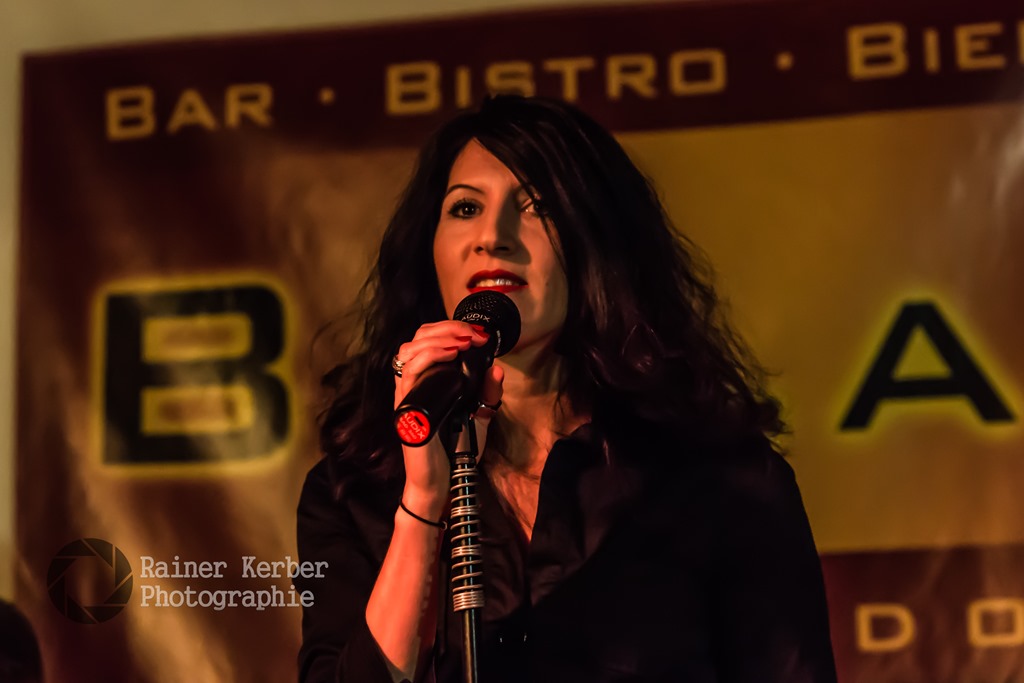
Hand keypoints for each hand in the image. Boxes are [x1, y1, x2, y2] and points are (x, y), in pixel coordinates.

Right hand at [393, 321, 503, 518]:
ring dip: (440, 337)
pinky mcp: (406, 407)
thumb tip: (496, 367)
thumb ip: (486, 394)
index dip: (450, 329)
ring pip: (410, 349)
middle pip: (417, 338)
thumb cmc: (454, 451)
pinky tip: (450, 353)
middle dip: (449, 328)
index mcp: (426, 381)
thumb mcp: (478, 417)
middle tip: (475, 335)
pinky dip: (430, 356)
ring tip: (464, 340)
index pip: (427, 341)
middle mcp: (412, 384)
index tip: (479, 335)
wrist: (442, 482)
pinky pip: (409, 372)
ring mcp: (406, 394)